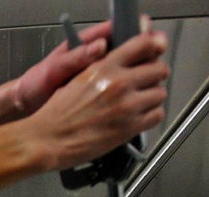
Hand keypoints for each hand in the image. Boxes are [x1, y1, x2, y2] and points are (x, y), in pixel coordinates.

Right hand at [23, 28, 169, 170]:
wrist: (48, 138)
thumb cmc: (57, 113)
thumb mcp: (78, 77)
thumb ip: (102, 67)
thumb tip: (120, 62)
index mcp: (104, 66)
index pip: (143, 44)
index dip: (154, 46)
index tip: (156, 50)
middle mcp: (119, 83)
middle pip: (159, 70)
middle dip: (155, 75)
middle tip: (148, 81)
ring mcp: (126, 106)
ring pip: (160, 94)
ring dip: (153, 97)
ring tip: (142, 102)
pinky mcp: (129, 128)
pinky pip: (157, 116)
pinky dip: (152, 116)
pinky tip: (141, 116)